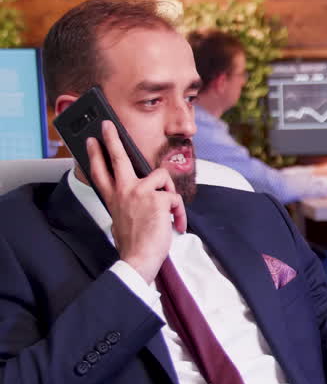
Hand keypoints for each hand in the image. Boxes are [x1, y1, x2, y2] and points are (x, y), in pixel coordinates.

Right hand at [87, 122, 185, 283]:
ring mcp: (140, 192)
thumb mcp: (122, 219)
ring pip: (161, 177)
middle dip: (112, 139)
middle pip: (117, 159)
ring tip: (169, 212)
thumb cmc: (134, 243)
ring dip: (170, 193)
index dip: (95, 155)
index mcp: (113, 198)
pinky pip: (175, 198)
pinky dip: (179, 213)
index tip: (91, 140)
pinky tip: (176, 225)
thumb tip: (145, 195)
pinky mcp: (157, 198)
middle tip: (107, 125)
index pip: (100, 172)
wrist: (138, 258)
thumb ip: (129, 203)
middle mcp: (123, 191)